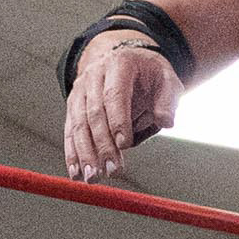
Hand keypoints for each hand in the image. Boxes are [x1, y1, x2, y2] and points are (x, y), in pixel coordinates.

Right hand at [63, 35, 180, 181]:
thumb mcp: (168, 80)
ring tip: (92, 178)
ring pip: (79, 125)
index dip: (118, 120)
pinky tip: (76, 173)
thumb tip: (166, 121)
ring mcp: (80, 91)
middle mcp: (94, 76)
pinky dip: (72, 153)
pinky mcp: (73, 106)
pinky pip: (70, 131)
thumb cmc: (150, 75)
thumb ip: (168, 101)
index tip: (125, 145)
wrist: (125, 60)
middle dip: (102, 145)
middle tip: (112, 171)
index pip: (115, 95)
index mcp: (119, 65)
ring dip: (84, 154)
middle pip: (94, 113)